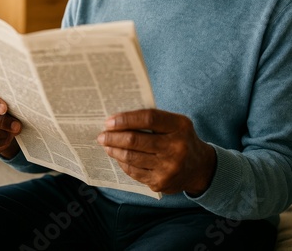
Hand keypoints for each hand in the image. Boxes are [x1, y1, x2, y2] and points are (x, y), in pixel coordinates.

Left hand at [97, 108, 215, 195]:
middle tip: (102, 134)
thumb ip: (153, 118)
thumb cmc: (181, 138)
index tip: (110, 120)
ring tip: (106, 144)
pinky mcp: (160, 183)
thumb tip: (119, 119)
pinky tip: (117, 156)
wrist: (199, 167)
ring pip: (131, 157)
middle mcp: (176, 147)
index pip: (148, 118)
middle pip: (136, 140)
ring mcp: (168, 167)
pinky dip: (122, 162)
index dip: (126, 119)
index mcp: (179, 126)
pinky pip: (134, 171)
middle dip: (114, 137)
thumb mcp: (176, 123)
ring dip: (114, 150)